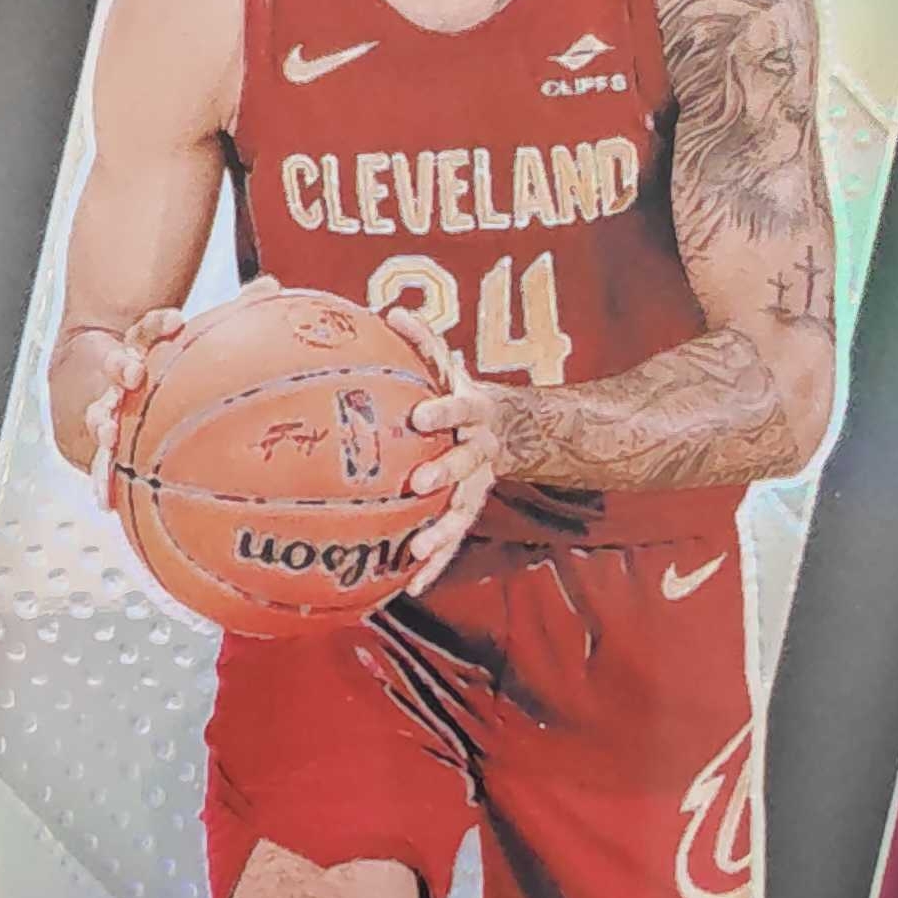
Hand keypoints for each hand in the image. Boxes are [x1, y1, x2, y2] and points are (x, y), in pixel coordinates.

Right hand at [80, 276, 277, 510]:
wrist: (122, 385)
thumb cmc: (175, 365)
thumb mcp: (201, 342)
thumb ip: (234, 315)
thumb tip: (271, 285)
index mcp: (145, 348)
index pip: (148, 329)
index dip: (160, 325)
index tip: (176, 321)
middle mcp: (123, 375)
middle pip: (116, 366)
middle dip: (120, 368)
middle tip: (132, 374)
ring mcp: (111, 407)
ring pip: (101, 411)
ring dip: (102, 422)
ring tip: (107, 434)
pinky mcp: (109, 443)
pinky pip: (104, 461)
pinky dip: (103, 479)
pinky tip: (105, 501)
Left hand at [385, 306, 500, 597]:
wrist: (507, 430)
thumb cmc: (460, 395)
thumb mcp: (447, 366)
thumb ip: (423, 340)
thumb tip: (389, 309)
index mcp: (474, 412)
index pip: (460, 407)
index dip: (443, 411)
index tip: (420, 414)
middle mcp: (480, 451)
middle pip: (466, 463)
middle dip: (445, 473)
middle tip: (419, 483)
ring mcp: (477, 486)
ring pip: (462, 513)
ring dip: (441, 533)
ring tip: (416, 552)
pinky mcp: (468, 511)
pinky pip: (451, 541)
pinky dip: (434, 565)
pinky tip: (410, 587)